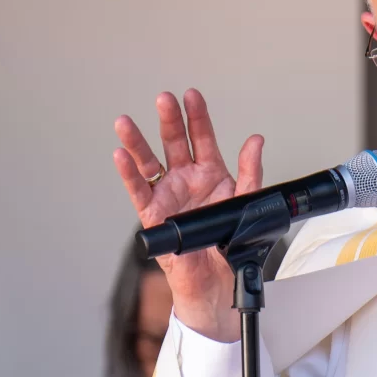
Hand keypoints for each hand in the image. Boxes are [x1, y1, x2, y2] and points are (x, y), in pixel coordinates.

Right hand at [113, 89, 264, 342]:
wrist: (218, 280)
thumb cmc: (230, 245)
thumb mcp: (247, 202)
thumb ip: (251, 171)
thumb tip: (255, 140)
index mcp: (210, 174)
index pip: (202, 138)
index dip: (197, 116)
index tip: (191, 96)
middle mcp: (186, 180)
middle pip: (173, 143)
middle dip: (169, 121)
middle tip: (164, 100)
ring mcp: (168, 195)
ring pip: (149, 163)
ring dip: (137, 143)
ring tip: (126, 123)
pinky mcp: (154, 215)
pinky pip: (138, 191)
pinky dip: (128, 174)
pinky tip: (120, 156)